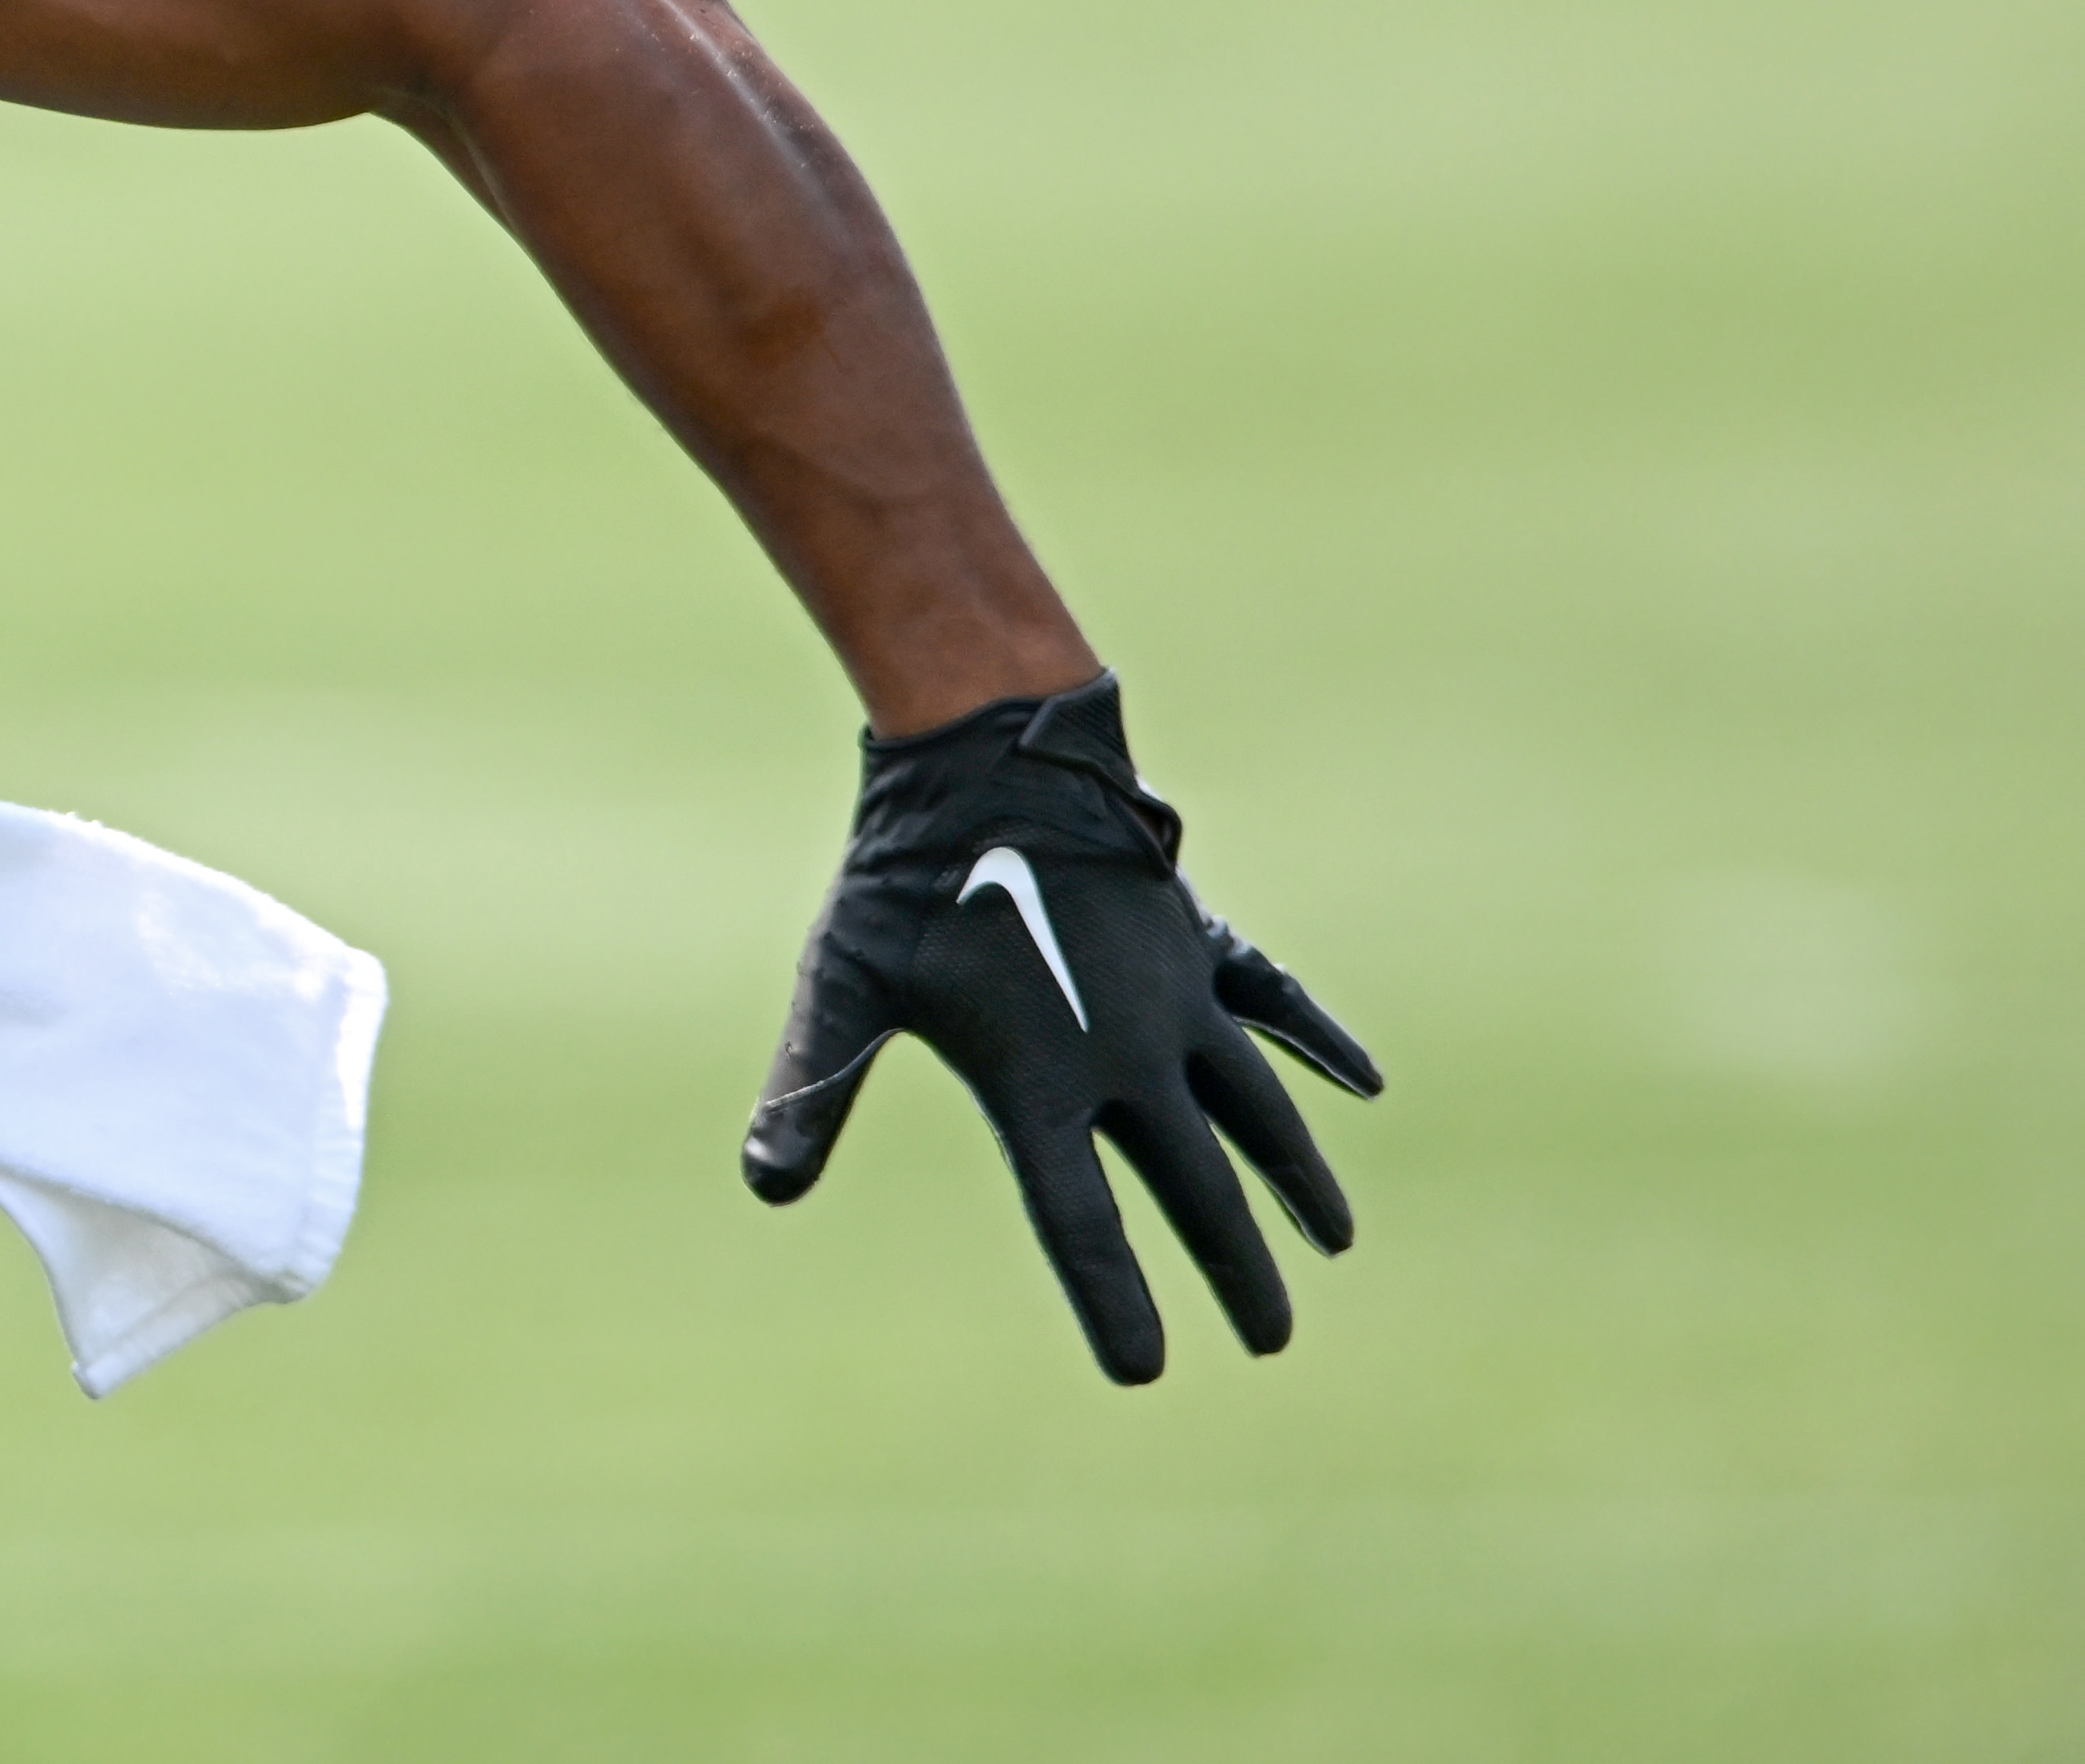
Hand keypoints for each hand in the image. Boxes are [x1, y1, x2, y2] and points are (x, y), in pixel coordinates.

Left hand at [744, 674, 1379, 1382]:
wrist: (987, 754)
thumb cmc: (904, 878)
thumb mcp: (845, 986)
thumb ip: (813, 1086)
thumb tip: (764, 1185)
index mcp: (1039, 1084)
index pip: (1079, 1223)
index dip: (1113, 1301)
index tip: (1146, 1371)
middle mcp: (1126, 1055)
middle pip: (1193, 1187)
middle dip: (1233, 1268)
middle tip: (1268, 1342)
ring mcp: (1173, 998)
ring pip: (1253, 1109)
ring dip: (1292, 1178)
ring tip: (1331, 1242)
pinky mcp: (1194, 943)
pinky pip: (1272, 1004)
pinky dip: (1315, 1041)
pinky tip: (1361, 1077)